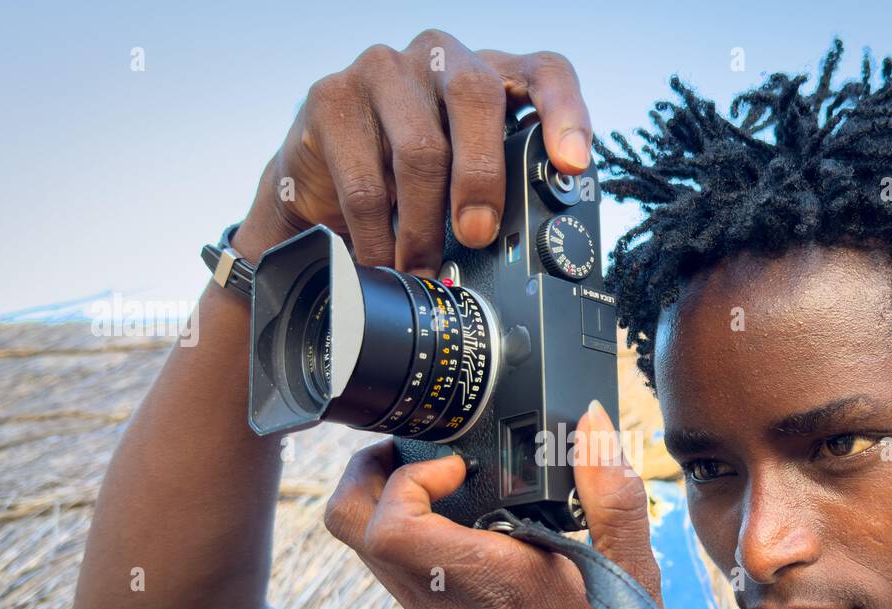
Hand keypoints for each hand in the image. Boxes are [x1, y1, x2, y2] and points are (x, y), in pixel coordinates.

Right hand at [234, 28, 592, 270]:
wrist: (319, 180)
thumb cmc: (407, 178)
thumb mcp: (461, 178)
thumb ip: (497, 189)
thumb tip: (530, 250)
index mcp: (488, 74)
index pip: (544, 72)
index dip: (565, 113)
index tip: (571, 163)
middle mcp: (439, 57)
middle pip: (476, 96)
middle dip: (482, 176)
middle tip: (478, 234)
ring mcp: (383, 70)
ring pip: (419, 148)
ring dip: (424, 225)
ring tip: (423, 268)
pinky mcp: (331, 98)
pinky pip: (365, 181)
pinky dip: (378, 236)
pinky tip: (383, 259)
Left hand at [321, 401, 679, 608]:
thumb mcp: (637, 582)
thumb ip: (612, 498)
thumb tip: (593, 421)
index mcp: (487, 584)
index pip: (386, 523)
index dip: (405, 474)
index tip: (459, 461)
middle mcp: (443, 604)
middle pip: (348, 524)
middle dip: (371, 470)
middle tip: (424, 449)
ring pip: (368, 549)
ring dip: (390, 500)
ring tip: (452, 478)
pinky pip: (399, 574)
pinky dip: (414, 536)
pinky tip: (477, 528)